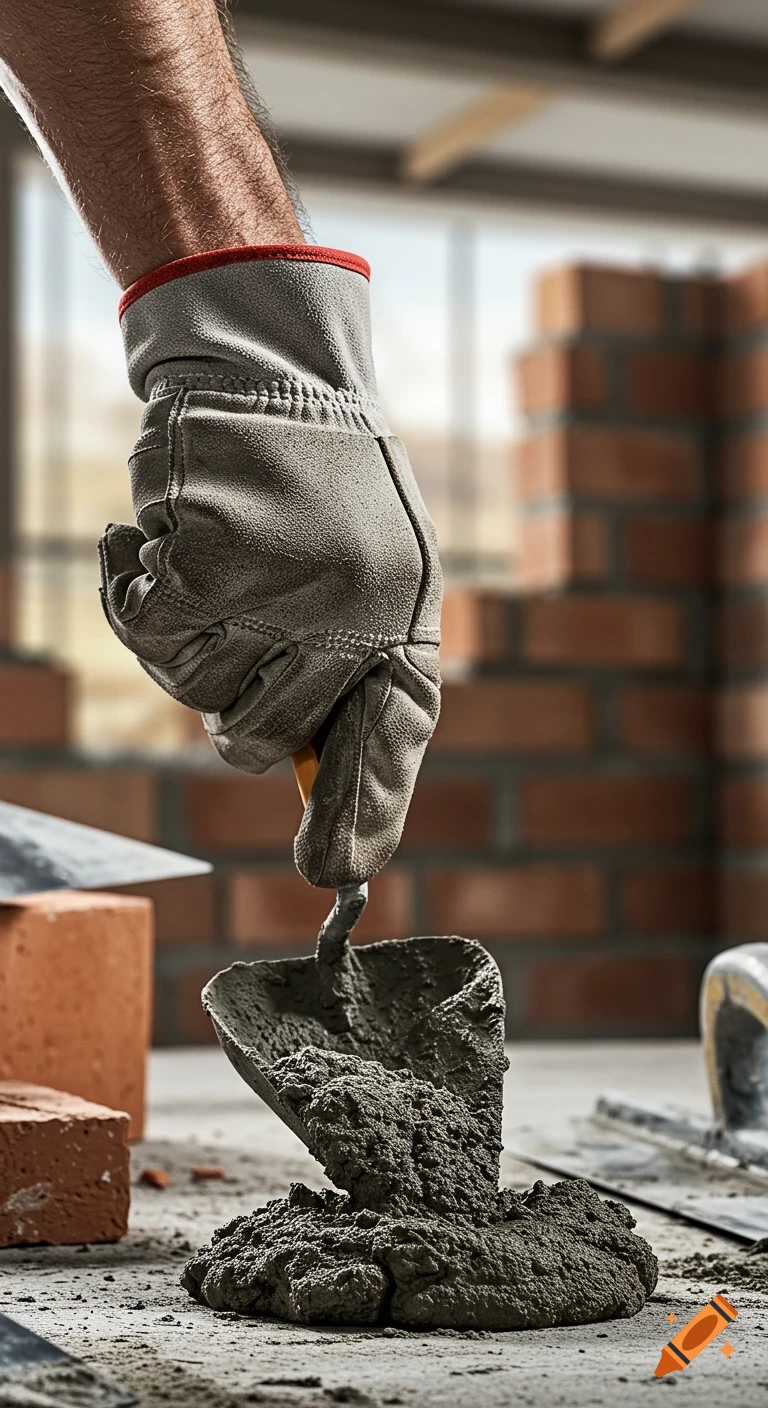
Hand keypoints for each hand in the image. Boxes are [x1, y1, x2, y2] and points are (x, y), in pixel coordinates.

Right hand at [99, 246, 441, 887]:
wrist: (273, 370)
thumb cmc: (322, 485)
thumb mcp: (368, 576)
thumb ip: (348, 671)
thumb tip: (309, 772)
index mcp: (404, 626)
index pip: (386, 746)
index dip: (360, 815)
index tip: (333, 871)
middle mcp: (354, 622)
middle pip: (258, 739)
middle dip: (230, 700)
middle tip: (229, 629)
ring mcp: (282, 598)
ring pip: (194, 690)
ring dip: (181, 637)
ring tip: (205, 562)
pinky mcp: (211, 563)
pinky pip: (146, 631)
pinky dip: (130, 589)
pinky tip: (149, 537)